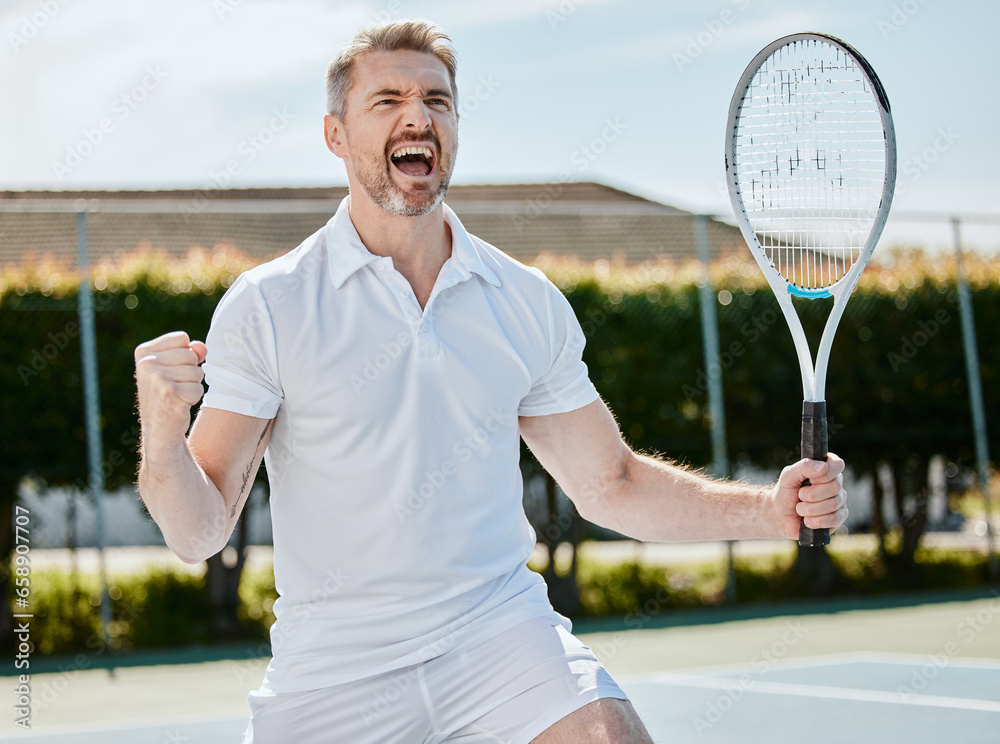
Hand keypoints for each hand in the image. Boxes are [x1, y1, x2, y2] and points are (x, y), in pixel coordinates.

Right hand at [135, 331, 207, 455]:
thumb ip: (190, 351)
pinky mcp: (169, 392)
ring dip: (193, 385)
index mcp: (144, 352)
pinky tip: (180, 403)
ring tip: (177, 394)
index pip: (182, 338)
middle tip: (175, 385)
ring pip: (197, 371)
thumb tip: (202, 347)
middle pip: (191, 354)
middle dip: (190, 371)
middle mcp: (147, 363)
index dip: (185, 354)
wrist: (159, 428)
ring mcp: (156, 377)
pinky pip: (198, 387)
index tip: (171, 370)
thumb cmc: (168, 393)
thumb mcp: (175, 367)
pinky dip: (194, 397)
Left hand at [771, 453, 847, 539]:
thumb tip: (823, 467)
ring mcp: (839, 500)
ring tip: (800, 509)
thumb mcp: (788, 476)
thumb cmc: (786, 493)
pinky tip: (807, 520)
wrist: (781, 516)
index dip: (824, 474)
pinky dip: (816, 520)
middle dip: (811, 494)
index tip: (810, 480)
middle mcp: (836, 483)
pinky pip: (835, 519)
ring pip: (833, 504)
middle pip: (835, 487)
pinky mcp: (839, 517)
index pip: (837, 464)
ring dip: (810, 508)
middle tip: (800, 496)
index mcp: (825, 469)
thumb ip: (804, 467)